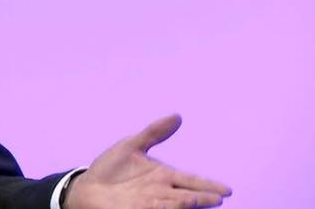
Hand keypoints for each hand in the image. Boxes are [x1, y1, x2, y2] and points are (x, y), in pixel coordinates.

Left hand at [64, 114, 231, 208]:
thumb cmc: (109, 169)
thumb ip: (154, 132)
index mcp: (163, 176)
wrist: (87, 188)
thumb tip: (177, 116)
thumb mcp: (131, 145)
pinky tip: (176, 207)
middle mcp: (161, 192)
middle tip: (219, 198)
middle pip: (188, 195)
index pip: (191, 181)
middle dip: (203, 197)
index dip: (208, 185)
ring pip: (176, 205)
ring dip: (189, 204)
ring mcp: (151, 204)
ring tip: (204, 201)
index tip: (227, 190)